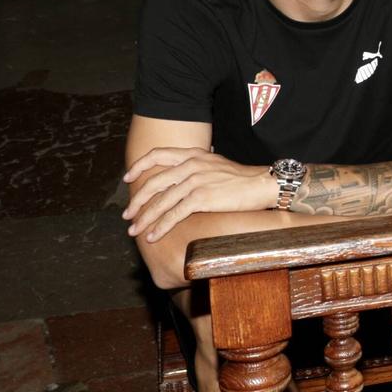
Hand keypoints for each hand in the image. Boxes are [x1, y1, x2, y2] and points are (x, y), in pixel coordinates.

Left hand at [121, 146, 273, 240]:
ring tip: (135, 230)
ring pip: (161, 201)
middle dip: (137, 201)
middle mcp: (191, 165)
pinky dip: (160, 227)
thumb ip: (196, 167)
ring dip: (144, 218)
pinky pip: (174, 214)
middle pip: (153, 183)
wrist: (263, 184)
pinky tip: (153, 236)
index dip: (139, 166)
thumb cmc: (242, 178)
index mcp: (193, 155)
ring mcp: (196, 180)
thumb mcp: (216, 164)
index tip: (127, 179)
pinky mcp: (202, 197)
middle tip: (127, 215)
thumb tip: (180, 179)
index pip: (157, 155)